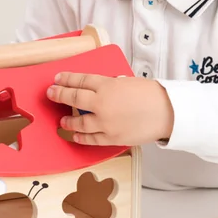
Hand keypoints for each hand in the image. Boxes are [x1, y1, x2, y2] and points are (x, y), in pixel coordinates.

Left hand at [46, 72, 173, 145]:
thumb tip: (96, 89)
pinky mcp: (111, 138)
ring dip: (67, 121)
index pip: (80, 80)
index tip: (57, 78)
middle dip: (59, 95)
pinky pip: (91, 139)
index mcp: (106, 86)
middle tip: (51, 93)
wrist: (166, 112)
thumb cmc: (151, 94)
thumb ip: (109, 85)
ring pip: (78, 123)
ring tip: (62, 121)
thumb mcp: (127, 81)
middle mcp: (101, 104)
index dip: (66, 79)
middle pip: (73, 98)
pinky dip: (81, 137)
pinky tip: (75, 136)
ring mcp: (105, 123)